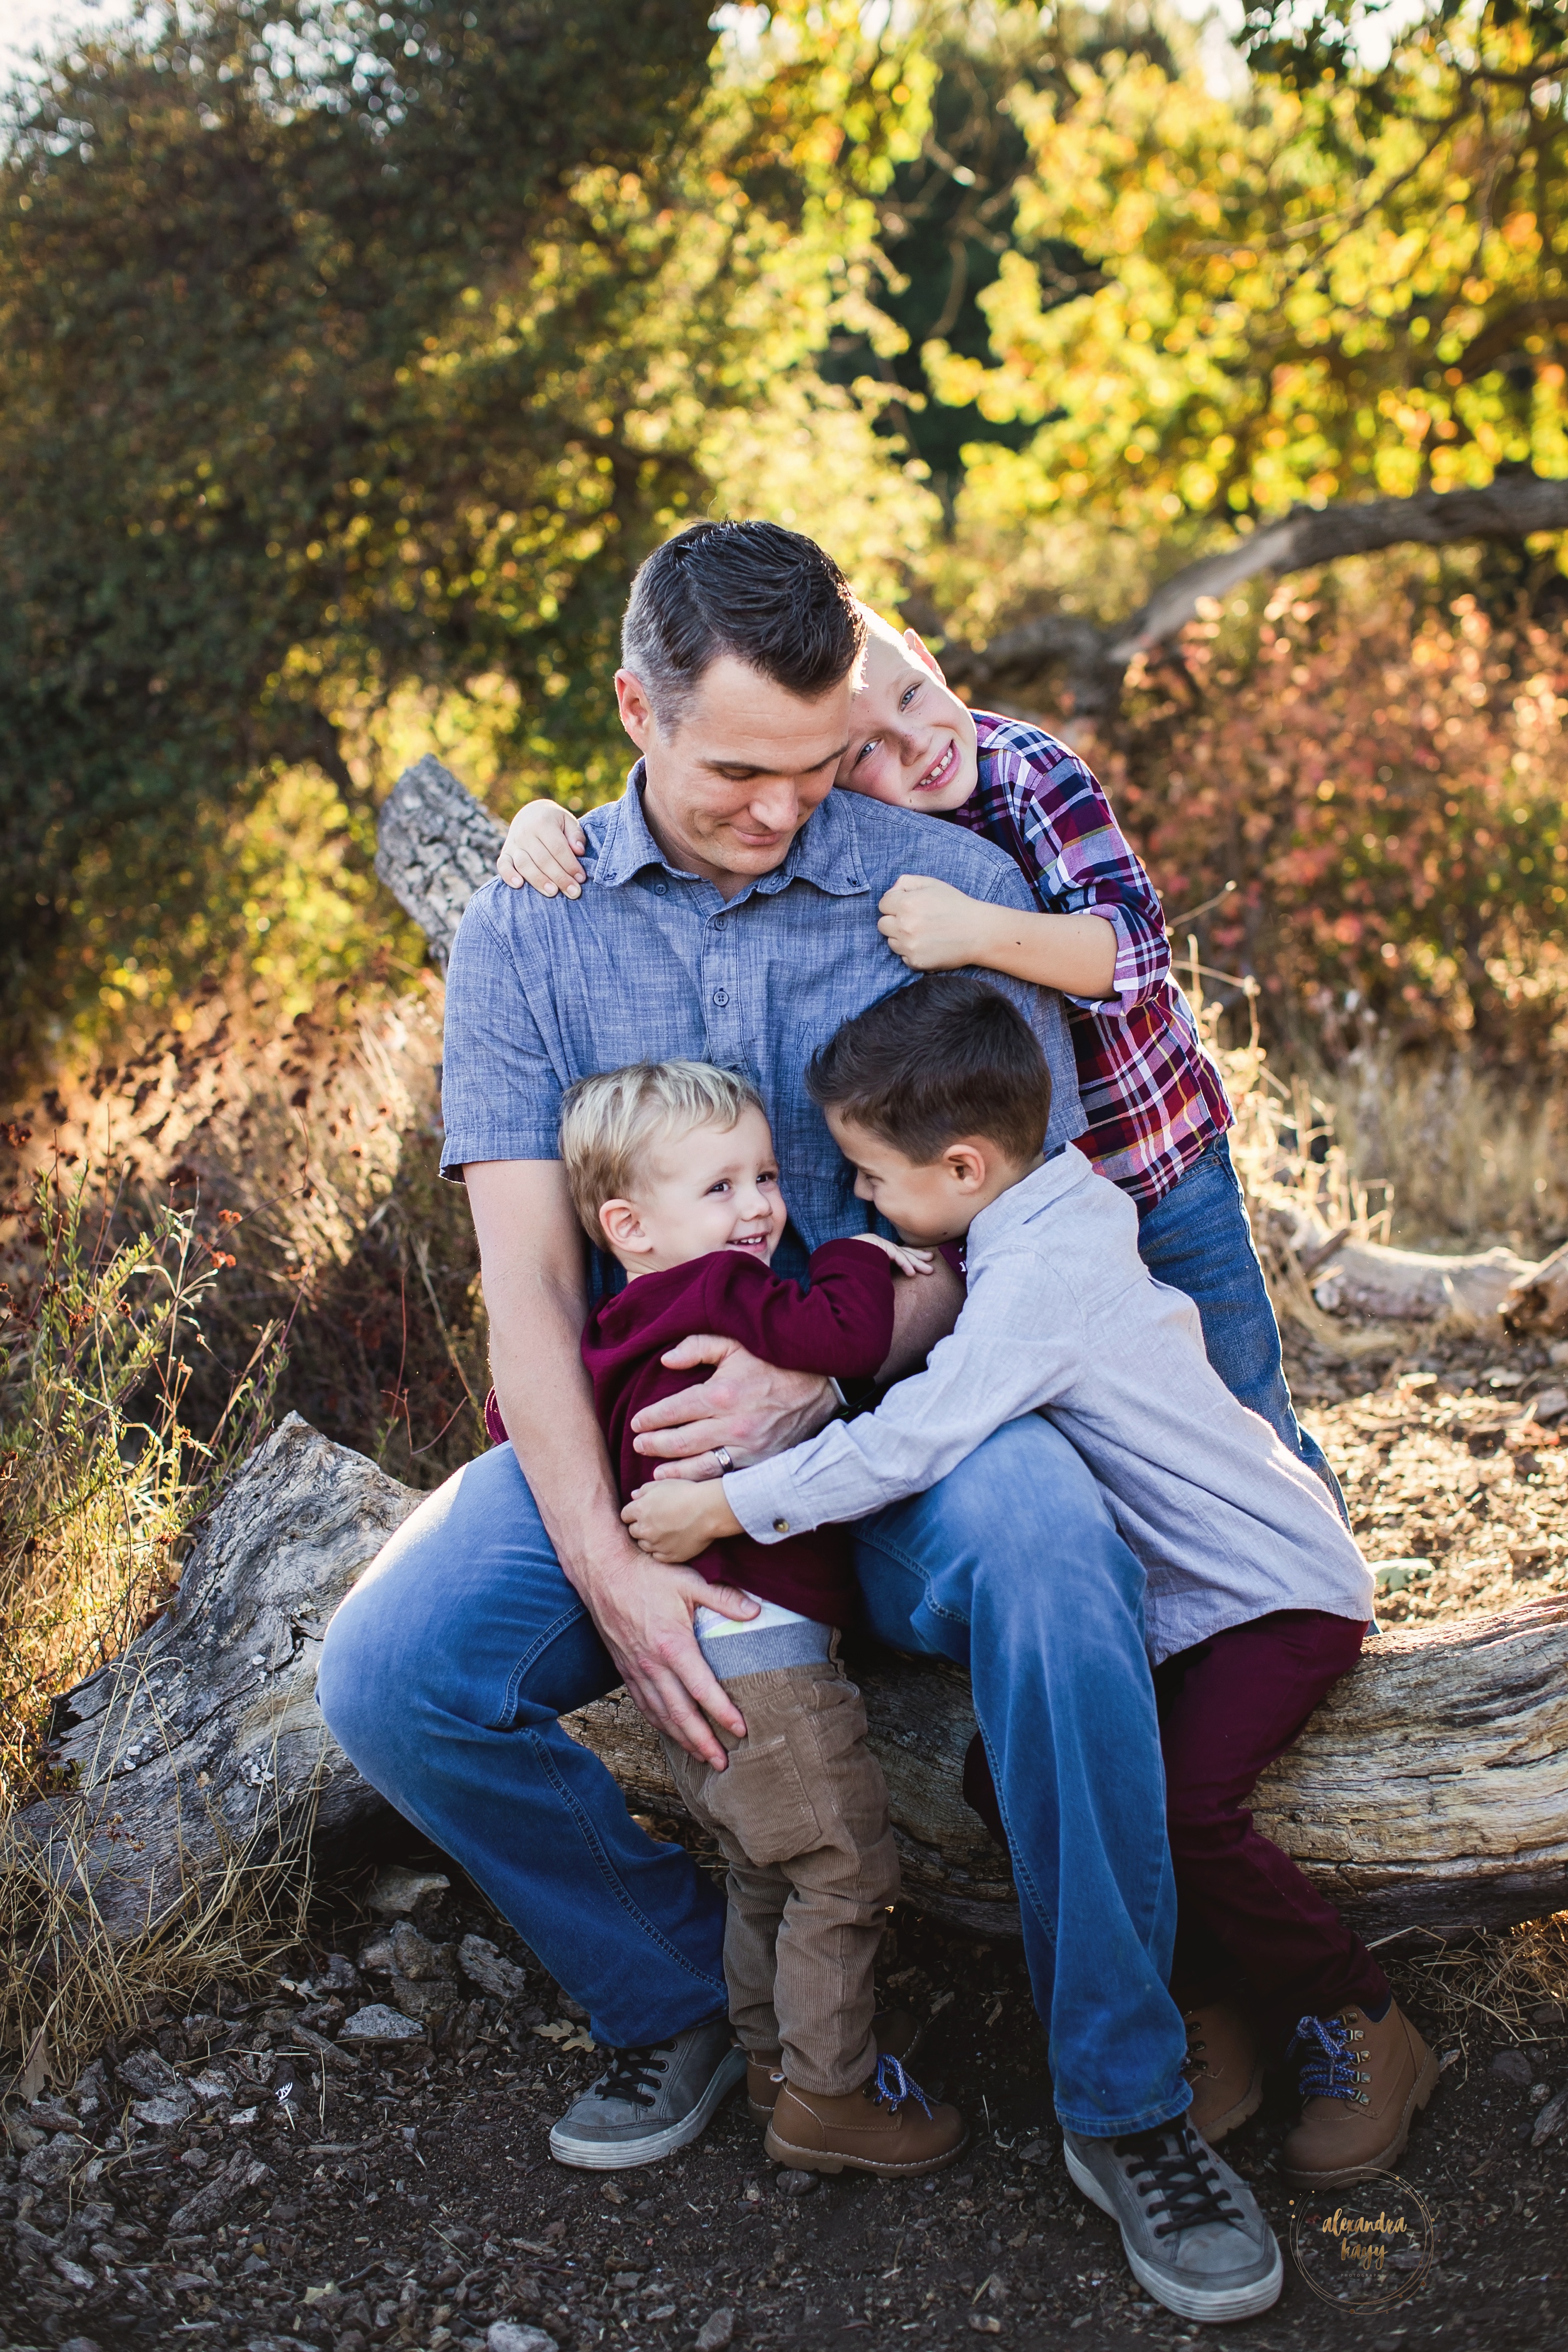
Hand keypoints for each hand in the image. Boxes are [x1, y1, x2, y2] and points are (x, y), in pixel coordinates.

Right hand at [497, 800, 586, 895]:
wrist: (530, 814)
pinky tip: (519, 886)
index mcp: (543, 823)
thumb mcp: (567, 821)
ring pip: (524, 865)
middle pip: (543, 859)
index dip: (570, 864)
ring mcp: (513, 844)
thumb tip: (579, 851)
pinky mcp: (505, 853)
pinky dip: (509, 876)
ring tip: (553, 893)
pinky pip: (503, 866)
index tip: (581, 878)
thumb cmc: (554, 822)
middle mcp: (526, 833)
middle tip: (573, 892)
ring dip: (539, 880)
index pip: (558, 847)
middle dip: (560, 878)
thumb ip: (575, 834)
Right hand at [578, 1547, 756, 1765]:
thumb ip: (724, 1599)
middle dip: (703, 1741)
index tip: (741, 1730)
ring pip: (661, 1715)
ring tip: (702, 1757)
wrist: (602, 1573)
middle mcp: (653, 1664)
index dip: (722, 1713)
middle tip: (723, 1762)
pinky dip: (659, 1724)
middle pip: (680, 1714)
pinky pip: (643, 1705)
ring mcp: (636, 1669)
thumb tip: (756, 1611)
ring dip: (682, 1739)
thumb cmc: (646, 1574)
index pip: (702, 1689)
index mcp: (673, 1645)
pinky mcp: (625, 1669)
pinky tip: (670, 1733)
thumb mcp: (689, 1581)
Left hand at [623, 1479, 740, 1562]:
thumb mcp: (663, 1484)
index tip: (643, 1512)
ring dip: (650, 1539)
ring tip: (664, 1531)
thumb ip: (643, 1490)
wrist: (709, 1510)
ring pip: (644, 1545)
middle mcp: (644, 1529)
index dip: (633, 1513)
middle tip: (655, 1521)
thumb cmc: (687, 1492)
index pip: (625, 1515)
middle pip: (633, 1531)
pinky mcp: (669, 1556)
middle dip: (641, 1526)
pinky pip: (658, 1556)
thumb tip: (633, 1497)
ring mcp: (656, 1545)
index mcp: (640, 1510)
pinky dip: (661, 1549)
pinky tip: (671, 1541)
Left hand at [630, 1334, 836, 1481]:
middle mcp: (732, 1425)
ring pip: (700, 1467)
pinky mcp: (762, 1463)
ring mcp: (748, 1449)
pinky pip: (727, 1479)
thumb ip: (698, 1347)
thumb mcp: (736, 1343)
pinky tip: (690, 1484)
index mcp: (722, 1394)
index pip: (673, 1411)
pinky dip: (704, 1483)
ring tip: (656, 1472)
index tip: (638, 1422)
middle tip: (638, 1444)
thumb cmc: (775, 1361)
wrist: (823, 1385)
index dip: (651, 1418)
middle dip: (655, 1445)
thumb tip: (666, 1361)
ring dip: (674, 1471)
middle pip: (681, 1442)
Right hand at [848, 1232, 935, 1279]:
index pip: (898, 1253)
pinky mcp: (877, 1245)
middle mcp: (880, 1246)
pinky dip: (904, 1264)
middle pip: (903, 1251)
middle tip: (931, 1263)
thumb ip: (876, 1274)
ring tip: (928, 1270)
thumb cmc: (848, 1267)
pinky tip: (911, 1273)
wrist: (835, 1258)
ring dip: (916, 1263)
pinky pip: (894, 1255)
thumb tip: (883, 1287)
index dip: (911, 1258)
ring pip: (902, 1253)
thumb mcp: (867, 1272)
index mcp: (878, 1251)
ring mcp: (879, 1243)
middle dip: (918, 1258)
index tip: (923, 1263)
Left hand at [877, 873, 992, 971]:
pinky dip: (911, 951)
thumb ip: (906, 882)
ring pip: (891, 942)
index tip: (909, 906)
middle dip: (894, 921)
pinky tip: (928, 945)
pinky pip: (903, 956)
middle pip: (882, 924)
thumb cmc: (955, 905)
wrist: (978, 932)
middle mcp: (904, 926)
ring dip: (901, 937)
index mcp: (906, 904)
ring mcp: (909, 946)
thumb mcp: (932, 883)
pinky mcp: (915, 962)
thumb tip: (891, 892)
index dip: (895, 903)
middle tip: (915, 920)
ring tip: (923, 932)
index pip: (883, 904)